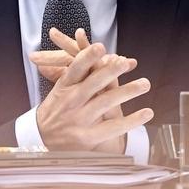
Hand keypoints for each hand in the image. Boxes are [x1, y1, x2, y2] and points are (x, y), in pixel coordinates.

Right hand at [28, 28, 152, 152]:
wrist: (41, 140)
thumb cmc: (56, 111)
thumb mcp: (60, 89)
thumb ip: (80, 74)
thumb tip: (107, 56)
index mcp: (64, 86)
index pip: (75, 69)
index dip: (87, 57)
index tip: (100, 47)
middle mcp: (72, 101)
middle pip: (93, 83)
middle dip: (110, 72)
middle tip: (125, 62)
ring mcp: (80, 119)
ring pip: (106, 102)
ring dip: (127, 91)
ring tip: (144, 83)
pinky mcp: (88, 137)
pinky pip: (114, 127)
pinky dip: (132, 120)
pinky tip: (146, 113)